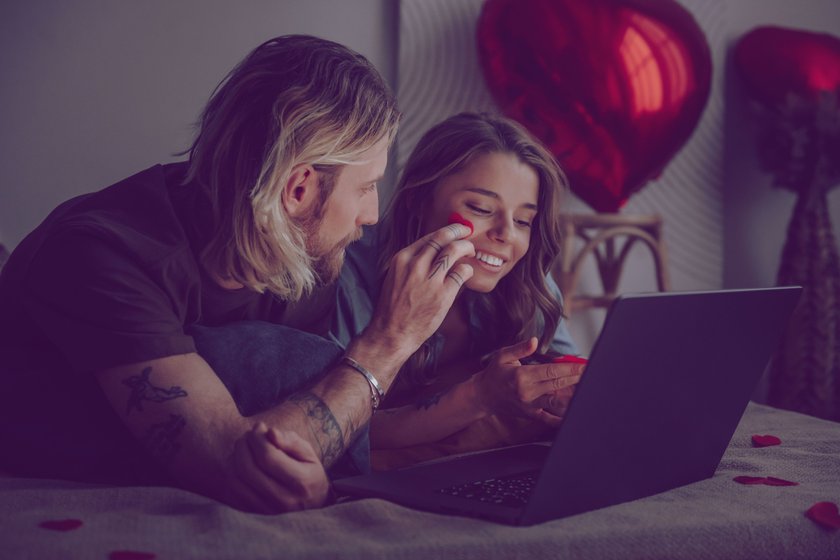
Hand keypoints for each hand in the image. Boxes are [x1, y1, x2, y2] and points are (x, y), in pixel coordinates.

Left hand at [224, 423, 329, 513]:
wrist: (313, 502)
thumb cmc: (308, 470)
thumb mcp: (307, 452)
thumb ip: (290, 441)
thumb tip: (270, 432)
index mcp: (300, 482)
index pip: (268, 457)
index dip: (258, 438)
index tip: (259, 426)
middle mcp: (283, 499)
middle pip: (249, 469)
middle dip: (243, 445)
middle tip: (248, 435)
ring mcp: (267, 509)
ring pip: (237, 481)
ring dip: (235, 458)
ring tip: (244, 446)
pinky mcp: (255, 513)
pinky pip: (232, 492)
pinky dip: (232, 473)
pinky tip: (240, 463)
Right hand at [366, 223, 474, 356]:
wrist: (391, 333)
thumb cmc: (394, 308)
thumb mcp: (396, 277)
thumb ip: (413, 264)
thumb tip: (435, 252)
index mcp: (402, 259)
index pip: (429, 237)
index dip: (445, 232)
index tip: (454, 232)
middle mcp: (415, 265)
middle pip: (442, 238)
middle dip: (458, 231)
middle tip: (467, 232)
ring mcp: (429, 279)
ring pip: (454, 250)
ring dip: (466, 247)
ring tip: (471, 250)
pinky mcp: (442, 294)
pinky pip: (461, 272)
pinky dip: (468, 269)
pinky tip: (467, 272)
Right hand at [473, 337, 584, 426]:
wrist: (483, 396)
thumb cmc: (494, 373)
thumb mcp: (503, 356)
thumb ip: (520, 349)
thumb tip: (534, 341)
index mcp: (522, 376)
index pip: (551, 371)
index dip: (569, 368)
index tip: (582, 365)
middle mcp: (527, 392)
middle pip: (557, 385)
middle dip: (575, 379)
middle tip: (590, 374)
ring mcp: (530, 405)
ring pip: (556, 402)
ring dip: (572, 396)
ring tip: (586, 390)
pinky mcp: (530, 414)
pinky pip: (549, 418)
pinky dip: (561, 418)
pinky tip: (574, 414)